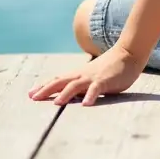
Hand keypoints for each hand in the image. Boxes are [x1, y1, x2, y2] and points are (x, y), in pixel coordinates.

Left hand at [28, 45, 145, 105]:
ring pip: (75, 85)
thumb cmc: (111, 67)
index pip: (57, 80)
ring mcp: (93, 77)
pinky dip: (90, 96)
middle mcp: (82, 75)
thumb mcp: (93, 76)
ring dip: (65, 94)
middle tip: (33, 98)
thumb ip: (82, 85)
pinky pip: (96, 88)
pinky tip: (86, 105)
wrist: (128, 53)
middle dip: (46, 89)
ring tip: (56, 104)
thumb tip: (71, 95)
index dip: (44, 86)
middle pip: (60, 81)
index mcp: (78, 74)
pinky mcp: (105, 80)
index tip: (30, 94)